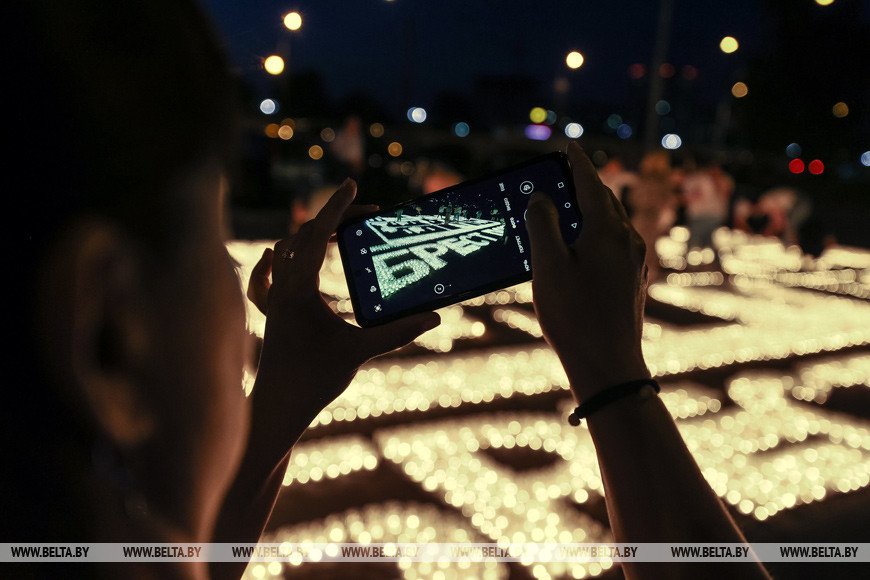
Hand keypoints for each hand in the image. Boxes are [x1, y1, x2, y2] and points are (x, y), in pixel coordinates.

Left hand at [247, 179, 439, 439]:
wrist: (277, 407)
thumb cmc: (313, 381)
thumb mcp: (359, 352)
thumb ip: (397, 332)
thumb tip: (434, 317)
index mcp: (299, 290)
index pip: (317, 235)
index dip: (337, 207)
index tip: (352, 184)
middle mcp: (282, 288)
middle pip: (304, 235)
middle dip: (335, 218)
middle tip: (367, 213)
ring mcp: (275, 299)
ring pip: (286, 250)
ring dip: (313, 234)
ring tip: (343, 231)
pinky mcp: (273, 311)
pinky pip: (270, 274)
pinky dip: (281, 259)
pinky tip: (278, 257)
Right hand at [526, 142, 649, 401]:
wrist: (609, 366)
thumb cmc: (575, 316)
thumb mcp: (548, 266)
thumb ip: (543, 225)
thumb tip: (542, 199)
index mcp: (607, 231)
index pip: (591, 183)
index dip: (577, 163)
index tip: (569, 146)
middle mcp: (627, 241)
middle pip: (605, 201)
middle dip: (584, 185)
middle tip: (564, 174)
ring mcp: (633, 263)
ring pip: (611, 224)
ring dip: (590, 210)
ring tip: (567, 208)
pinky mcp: (631, 282)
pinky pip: (613, 245)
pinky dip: (595, 234)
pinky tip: (579, 247)